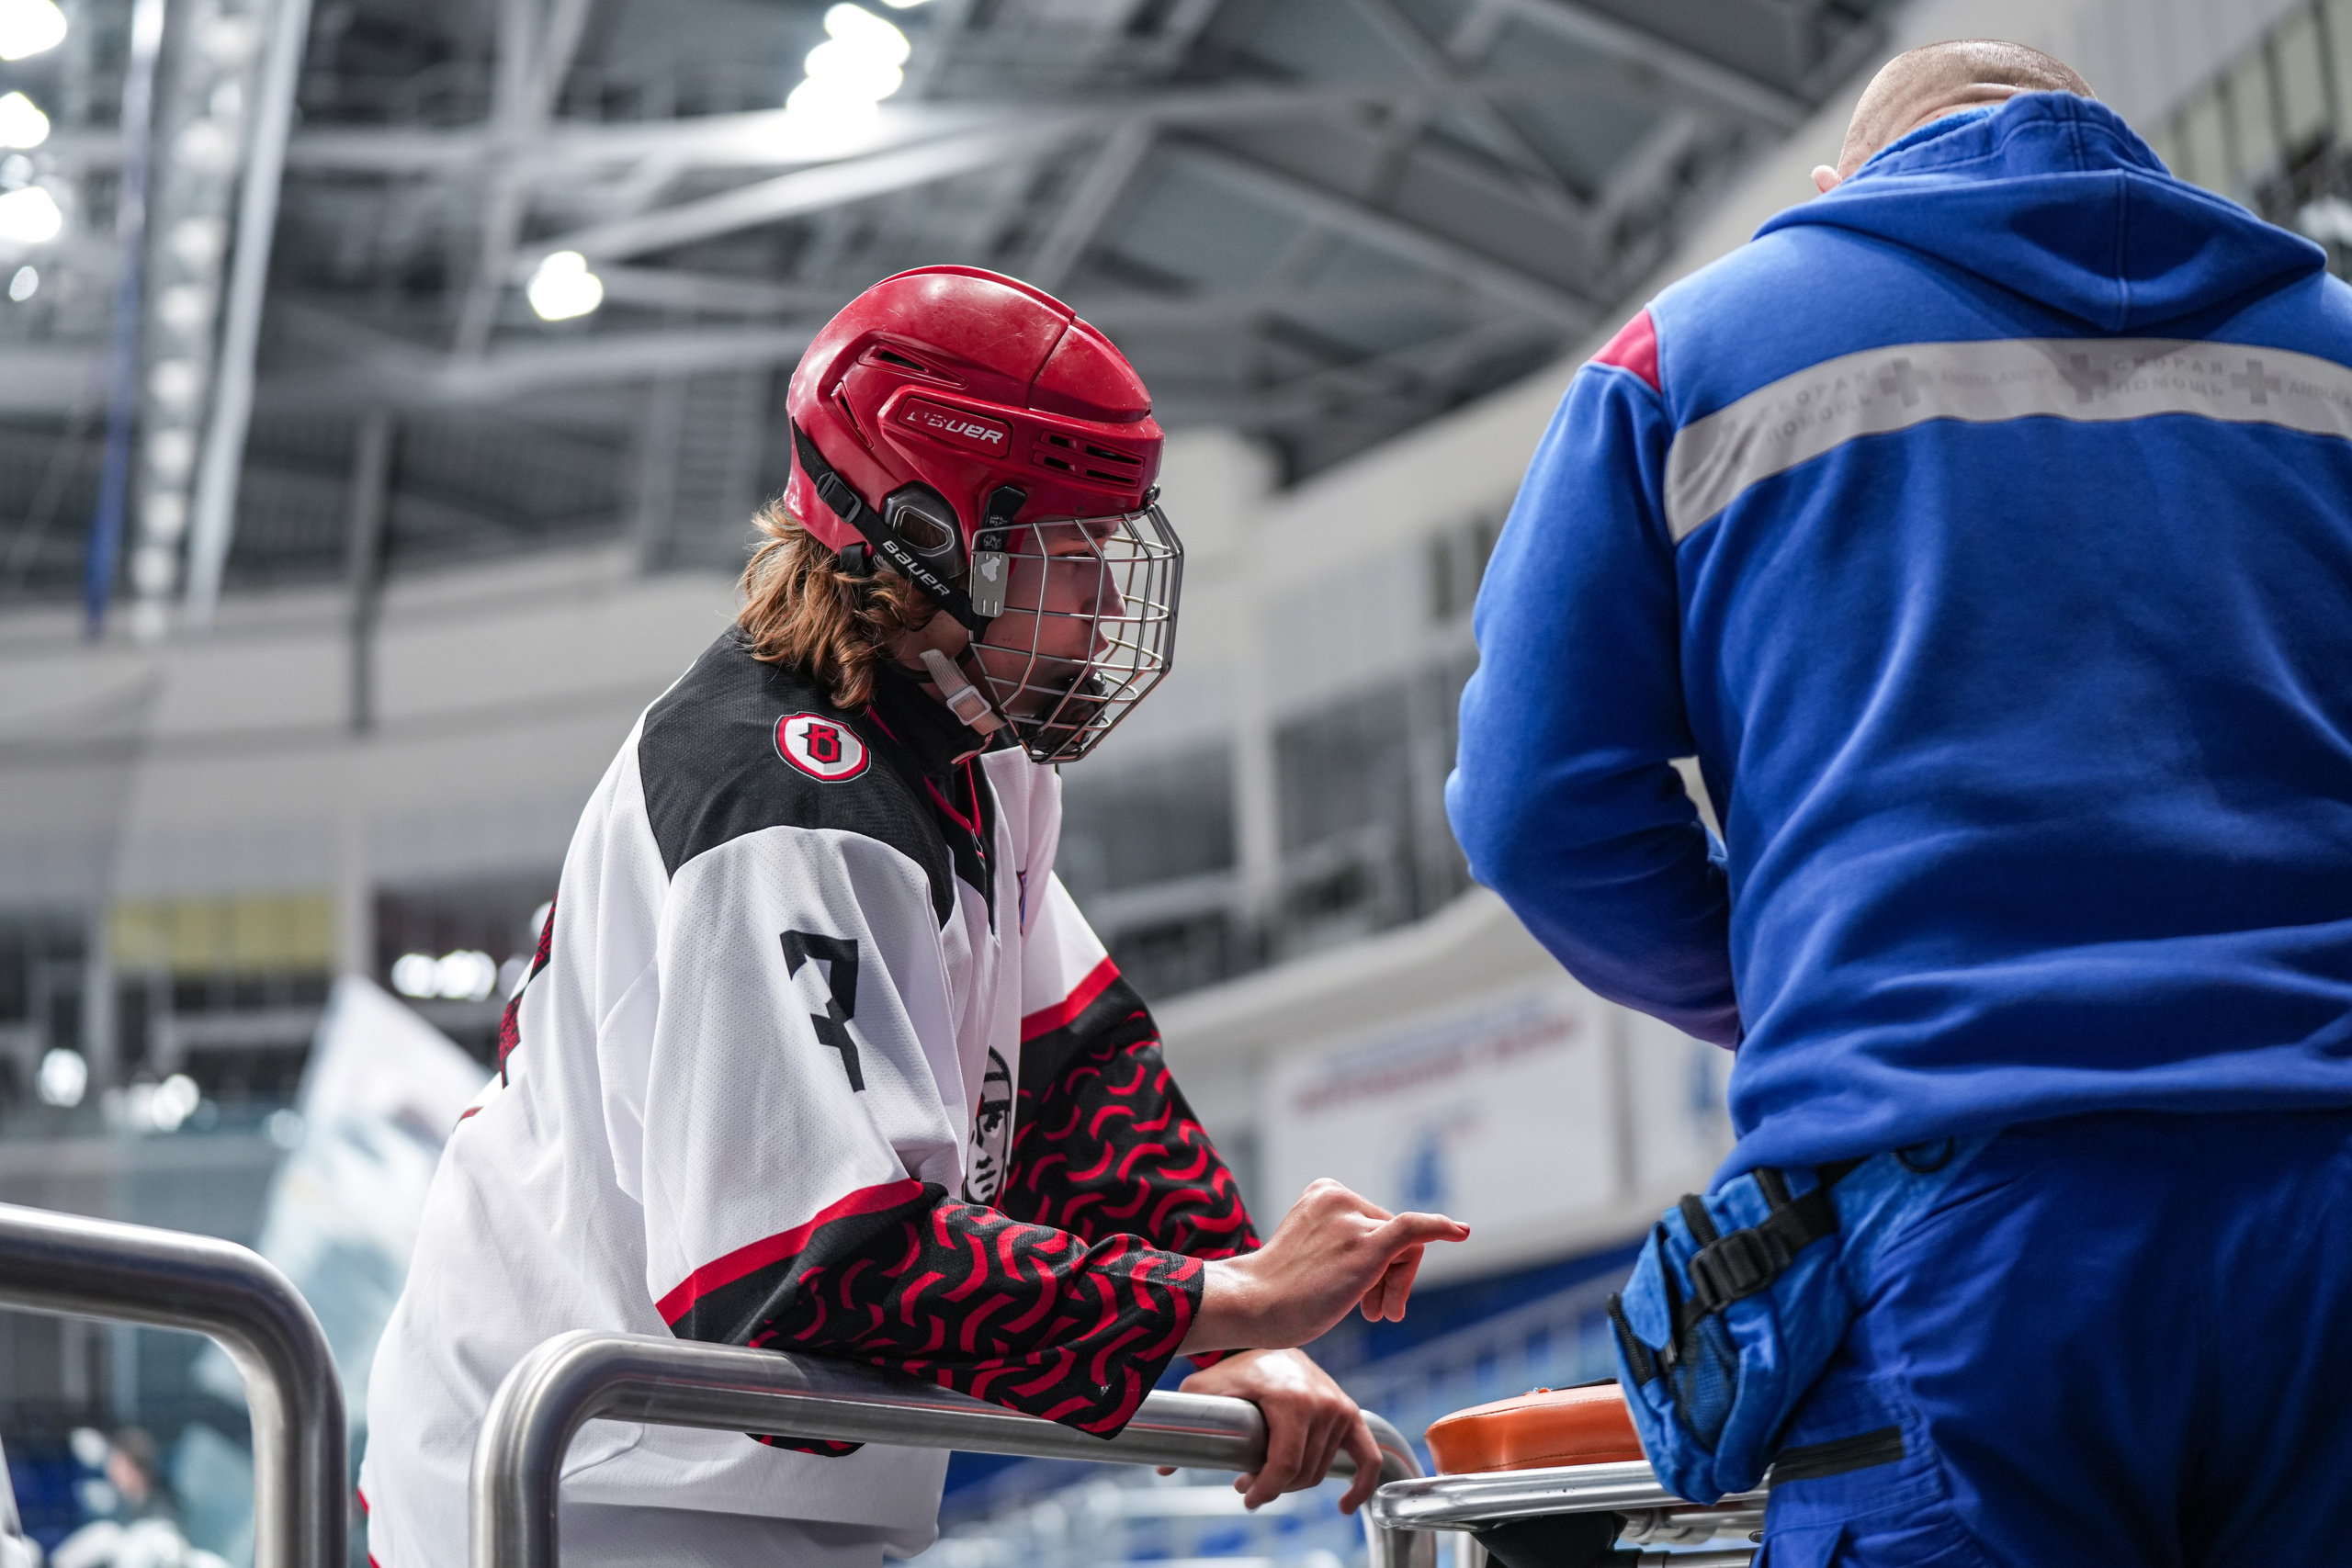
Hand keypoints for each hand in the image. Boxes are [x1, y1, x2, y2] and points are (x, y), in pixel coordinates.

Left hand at [1153, 1348, 1385, 1511]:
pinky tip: (1343, 1506)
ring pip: (1321, 1471)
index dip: (1265, 1489)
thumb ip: (1188, 1421)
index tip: (1245, 1496)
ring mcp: (1340, 1408)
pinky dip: (1361, 1486)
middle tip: (1248, 1483)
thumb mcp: (1206, 1388)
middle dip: (1274, 1486)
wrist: (1270, 1338)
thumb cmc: (1235, 1366)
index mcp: (1291, 1399)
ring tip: (1268, 1475)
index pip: (1285, 1464)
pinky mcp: (1351, 1413)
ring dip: (1296, 1482)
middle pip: (1302, 1473)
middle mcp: (1322, 1403)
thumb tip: (1163, 1466)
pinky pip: (1368, 1458)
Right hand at [1180, 1179, 1467, 1354]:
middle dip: (1391, 1277)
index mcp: (1325, 1192)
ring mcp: (1352, 1220)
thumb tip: (1392, 1257)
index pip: (1377, 1223)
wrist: (1253, 1305)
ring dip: (1397, 1285)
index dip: (1383, 1264)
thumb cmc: (1279, 1291)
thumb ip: (1347, 1241)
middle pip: (1394, 1234)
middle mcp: (1340, 1197)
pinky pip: (1413, 1229)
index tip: (1368, 1297)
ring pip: (1405, 1248)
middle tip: (1378, 1313)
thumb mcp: (1314, 1251)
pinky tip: (1461, 1232)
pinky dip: (1441, 1228)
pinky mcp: (1365, 1245)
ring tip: (1378, 1313)